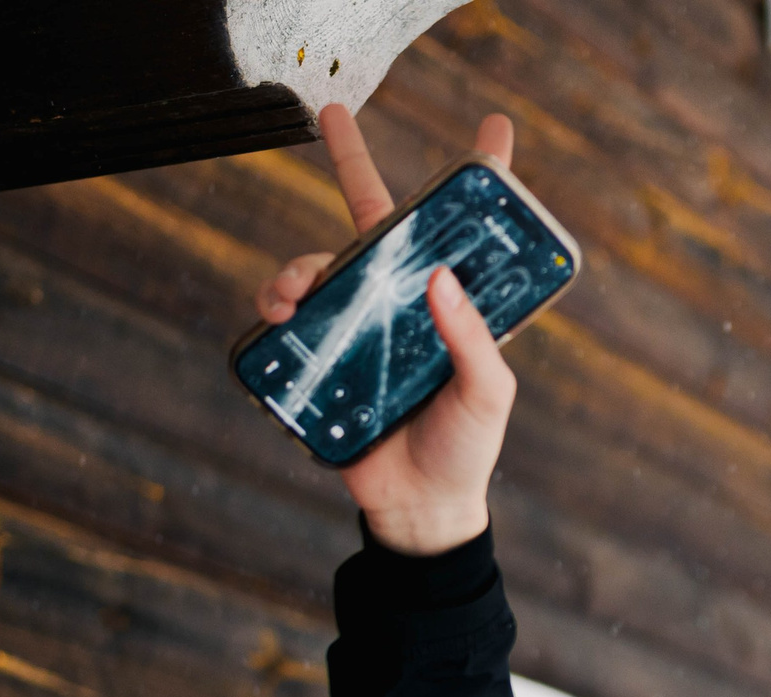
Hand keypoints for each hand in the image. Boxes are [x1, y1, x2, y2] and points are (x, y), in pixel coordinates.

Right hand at [254, 104, 520, 556]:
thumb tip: (439, 276)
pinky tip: (280, 312)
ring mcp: (359, 326)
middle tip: (329, 112)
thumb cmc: (465, 449)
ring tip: (295, 289)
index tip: (493, 131)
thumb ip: (471, 339)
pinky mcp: (322, 356)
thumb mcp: (485, 394)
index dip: (476, 182)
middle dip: (351, 160)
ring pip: (321, 265)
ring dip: (299, 263)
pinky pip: (289, 317)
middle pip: (373, 222)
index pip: (461, 234)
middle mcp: (402, 303)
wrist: (418, 509)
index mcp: (451, 305)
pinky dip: (277, 305)